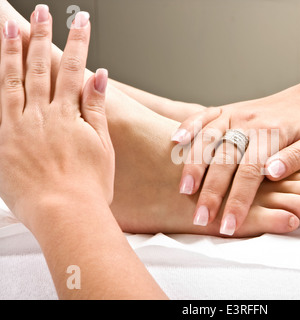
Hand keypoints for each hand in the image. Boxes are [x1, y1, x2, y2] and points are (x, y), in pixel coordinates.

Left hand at [0, 9, 113, 227]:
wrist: (65, 213)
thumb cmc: (88, 186)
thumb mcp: (102, 145)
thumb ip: (96, 108)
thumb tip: (99, 77)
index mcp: (67, 115)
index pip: (73, 69)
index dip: (78, 44)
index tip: (80, 24)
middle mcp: (40, 115)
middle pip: (40, 67)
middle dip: (42, 36)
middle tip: (43, 13)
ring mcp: (16, 126)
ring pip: (11, 79)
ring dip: (11, 50)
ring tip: (10, 26)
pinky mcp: (0, 141)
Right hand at [173, 79, 299, 235]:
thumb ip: (297, 159)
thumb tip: (272, 173)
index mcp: (272, 135)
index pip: (250, 172)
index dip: (238, 200)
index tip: (229, 225)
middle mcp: (250, 123)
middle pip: (224, 159)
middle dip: (211, 191)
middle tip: (200, 218)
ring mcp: (236, 114)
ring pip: (208, 138)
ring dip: (193, 164)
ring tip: (183, 190)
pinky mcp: (228, 110)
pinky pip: (203, 116)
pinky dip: (188, 126)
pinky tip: (174, 141)